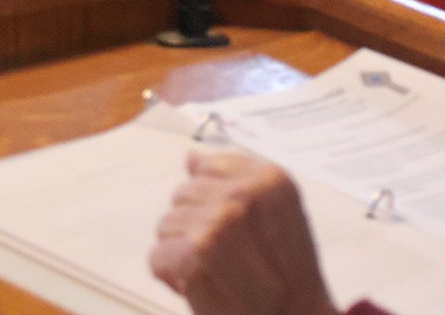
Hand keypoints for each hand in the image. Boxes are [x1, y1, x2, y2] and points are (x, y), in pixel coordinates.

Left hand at [150, 152, 338, 314]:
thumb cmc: (287, 274)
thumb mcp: (279, 212)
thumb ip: (236, 180)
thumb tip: (190, 158)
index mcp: (268, 178)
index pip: (207, 166)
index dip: (213, 199)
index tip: (234, 227)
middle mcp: (243, 195)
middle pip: (182, 195)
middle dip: (194, 225)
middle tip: (226, 255)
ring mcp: (218, 224)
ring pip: (166, 225)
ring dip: (182, 252)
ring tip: (215, 271)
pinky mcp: (194, 256)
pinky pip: (158, 257)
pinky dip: (172, 278)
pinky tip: (201, 286)